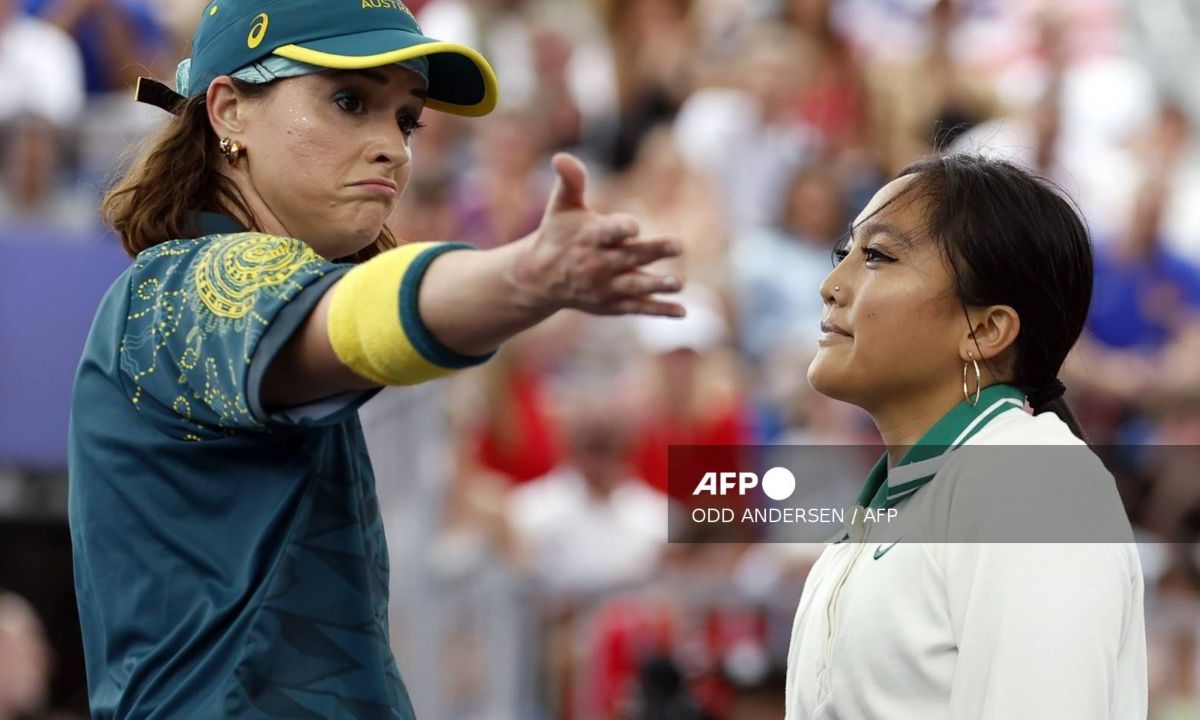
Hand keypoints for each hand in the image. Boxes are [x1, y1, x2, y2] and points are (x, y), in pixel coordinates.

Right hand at [506, 153, 686, 317]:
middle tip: (678, 245)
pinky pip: (637, 308)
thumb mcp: (561, 206)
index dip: (619, 228)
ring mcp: (605, 287)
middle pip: (629, 258)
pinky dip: (659, 310)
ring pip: (634, 286)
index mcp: (589, 237)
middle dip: (653, 251)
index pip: (606, 232)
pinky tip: (682, 311)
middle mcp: (597, 263)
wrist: (540, 278)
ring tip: (678, 283)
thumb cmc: (557, 234)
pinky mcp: (612, 304)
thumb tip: (561, 156)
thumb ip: (570, 181)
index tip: (634, 226)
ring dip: (656, 285)